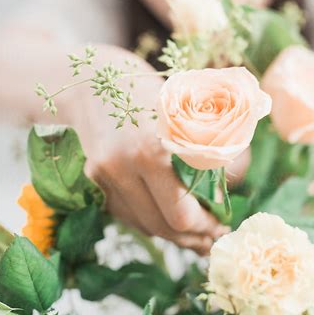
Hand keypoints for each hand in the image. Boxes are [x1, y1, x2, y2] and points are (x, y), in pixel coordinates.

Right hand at [65, 45, 228, 254]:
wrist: (89, 78)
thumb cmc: (150, 90)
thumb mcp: (185, 112)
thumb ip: (207, 152)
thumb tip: (224, 194)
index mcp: (152, 148)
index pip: (183, 213)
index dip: (208, 226)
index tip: (223, 225)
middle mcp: (123, 165)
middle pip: (162, 225)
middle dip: (192, 236)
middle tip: (213, 235)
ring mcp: (103, 175)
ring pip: (143, 224)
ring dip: (171, 234)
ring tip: (195, 233)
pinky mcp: (92, 179)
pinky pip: (126, 213)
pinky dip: (149, 219)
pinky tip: (166, 217)